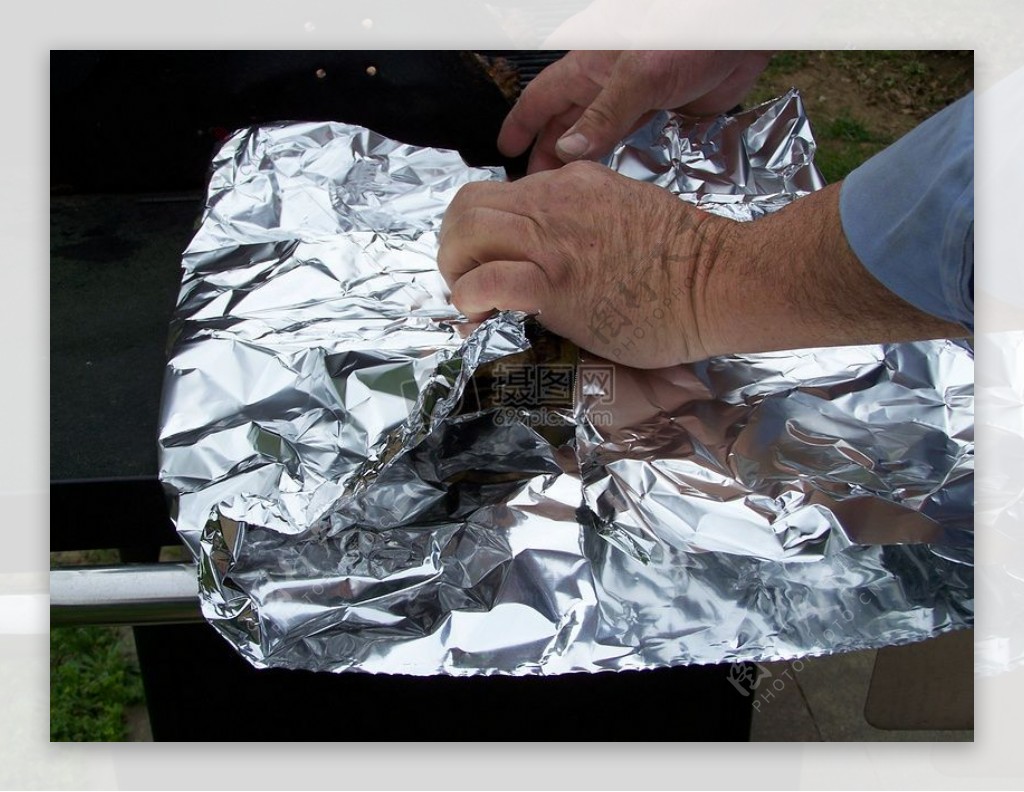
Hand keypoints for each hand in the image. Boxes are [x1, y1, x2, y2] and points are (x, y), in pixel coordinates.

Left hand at [438, 161, 720, 367]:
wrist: (721, 279)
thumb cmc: (688, 261)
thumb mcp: (628, 213)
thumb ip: (589, 220)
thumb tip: (566, 250)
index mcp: (571, 184)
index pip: (499, 193)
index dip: (482, 232)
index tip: (487, 263)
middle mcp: (553, 200)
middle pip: (468, 204)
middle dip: (454, 246)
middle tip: (466, 281)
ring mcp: (553, 239)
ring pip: (466, 232)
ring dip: (454, 270)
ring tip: (470, 302)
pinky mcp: (556, 282)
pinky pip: (486, 280)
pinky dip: (468, 299)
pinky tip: (479, 318)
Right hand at [498, 50, 772, 173]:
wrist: (744, 34)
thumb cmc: (688, 36)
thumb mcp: (639, 76)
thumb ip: (603, 116)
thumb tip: (566, 152)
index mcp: (587, 66)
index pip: (540, 99)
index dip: (521, 125)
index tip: (505, 154)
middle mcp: (604, 84)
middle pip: (564, 123)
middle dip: (547, 154)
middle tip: (534, 192)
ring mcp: (633, 99)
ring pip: (594, 136)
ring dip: (580, 164)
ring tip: (565, 195)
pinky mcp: (661, 114)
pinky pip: (629, 142)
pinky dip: (613, 163)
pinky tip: (606, 184)